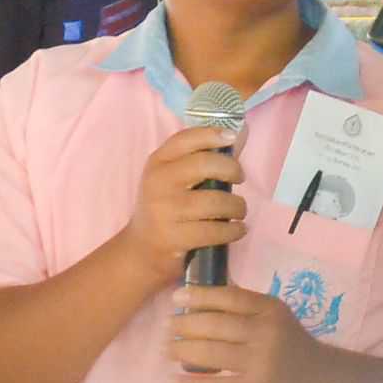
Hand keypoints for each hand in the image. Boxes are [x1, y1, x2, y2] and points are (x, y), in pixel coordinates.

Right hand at [116, 126, 247, 290]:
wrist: (142, 250)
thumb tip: (241, 131)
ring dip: (237, 206)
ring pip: (215, 201)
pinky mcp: (174, 237)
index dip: (211, 134)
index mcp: (158, 162)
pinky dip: (233, 230)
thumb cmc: (167, 207)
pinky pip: (214, 230)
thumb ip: (206, 157)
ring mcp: (165, 210)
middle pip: (204, 164)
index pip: (185, 139)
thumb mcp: (175, 179)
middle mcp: (158, 182)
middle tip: (240, 178)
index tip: (231, 137)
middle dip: (231, 169)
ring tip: (239, 210)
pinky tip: (238, 229)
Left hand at [166, 282, 325, 382]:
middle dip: (184, 325)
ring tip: (167, 350)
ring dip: (183, 351)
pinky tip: (175, 381)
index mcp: (270, 309)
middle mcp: (265, 332)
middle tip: (168, 327)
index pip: (229, 297)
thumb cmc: (292, 341)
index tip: (176, 297)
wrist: (321, 380)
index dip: (199, 295)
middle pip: (215, 325)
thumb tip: (202, 293)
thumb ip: (246, 304)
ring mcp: (260, 362)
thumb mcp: (276, 315)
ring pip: (211, 353)